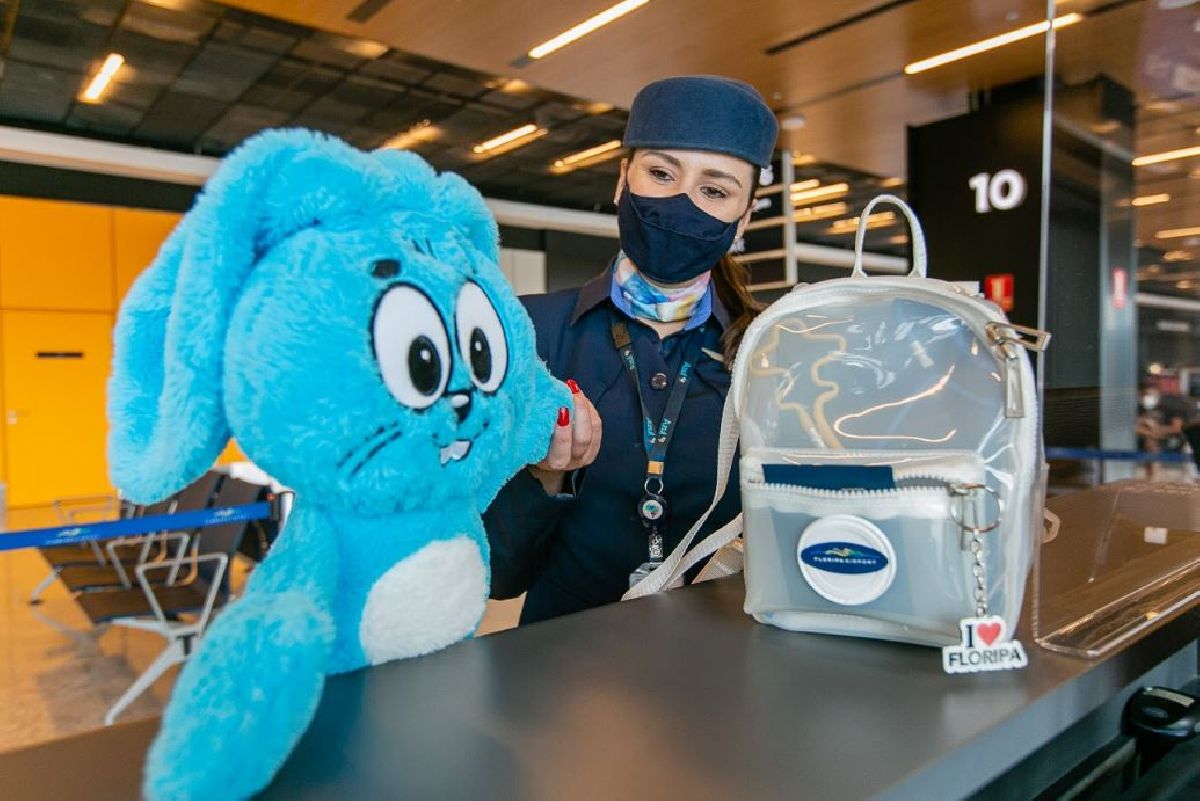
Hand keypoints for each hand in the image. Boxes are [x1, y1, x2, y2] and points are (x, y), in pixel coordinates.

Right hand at [529, 380, 601, 494]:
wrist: (544, 453)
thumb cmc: (532, 439)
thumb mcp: (529, 435)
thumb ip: (534, 422)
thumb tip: (539, 393)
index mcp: (551, 462)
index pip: (560, 450)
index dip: (562, 432)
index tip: (560, 409)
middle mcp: (569, 462)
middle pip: (581, 440)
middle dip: (579, 414)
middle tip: (572, 393)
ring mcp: (584, 456)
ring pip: (592, 431)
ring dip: (585, 408)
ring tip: (574, 390)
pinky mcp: (593, 448)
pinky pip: (597, 426)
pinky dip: (590, 410)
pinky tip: (580, 398)